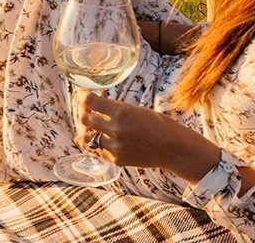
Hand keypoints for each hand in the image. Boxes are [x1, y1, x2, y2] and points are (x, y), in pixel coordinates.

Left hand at [73, 89, 220, 183]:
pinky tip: (95, 139)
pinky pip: (97, 150)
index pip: (90, 102)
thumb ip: (116, 109)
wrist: (173, 148)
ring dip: (86, 130)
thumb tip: (96, 104)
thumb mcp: (137, 110)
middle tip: (85, 109)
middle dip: (83, 113)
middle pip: (84, 120)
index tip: (81, 94)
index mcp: (121, 112)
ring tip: (89, 126)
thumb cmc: (159, 125)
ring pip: (87, 138)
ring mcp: (114, 147)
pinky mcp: (116, 160)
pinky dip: (94, 144)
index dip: (82, 97)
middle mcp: (115, 129)